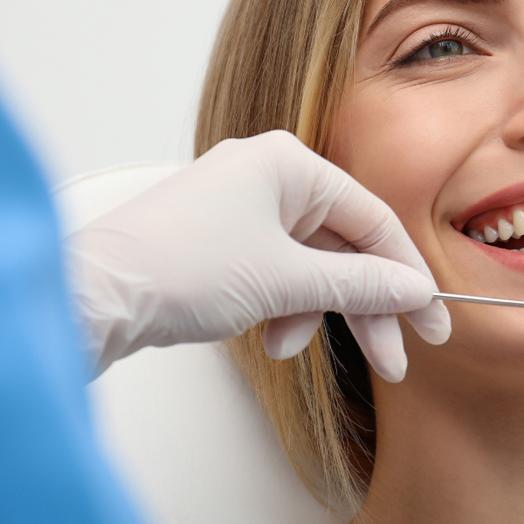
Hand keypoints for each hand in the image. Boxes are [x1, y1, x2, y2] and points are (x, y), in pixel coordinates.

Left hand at [65, 130, 449, 379]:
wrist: (92, 297)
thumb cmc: (183, 271)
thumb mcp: (287, 282)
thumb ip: (361, 285)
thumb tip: (415, 292)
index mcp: (287, 163)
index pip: (372, 219)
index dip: (407, 276)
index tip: (432, 323)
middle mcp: (266, 175)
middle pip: (343, 246)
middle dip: (367, 308)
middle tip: (397, 360)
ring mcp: (239, 207)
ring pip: (309, 265)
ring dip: (316, 314)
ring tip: (297, 353)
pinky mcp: (218, 240)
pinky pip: (275, 273)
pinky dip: (281, 308)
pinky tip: (270, 340)